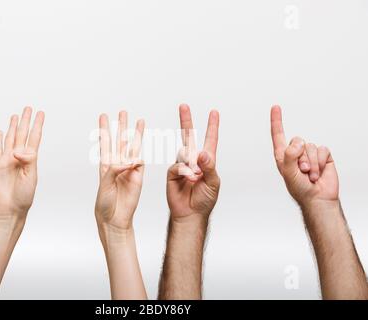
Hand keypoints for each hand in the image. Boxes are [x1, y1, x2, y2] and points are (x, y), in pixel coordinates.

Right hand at [0, 107, 44, 222]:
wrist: (10, 209)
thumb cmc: (24, 196)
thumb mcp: (31, 177)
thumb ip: (28, 161)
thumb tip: (18, 149)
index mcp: (30, 159)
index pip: (34, 137)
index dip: (37, 125)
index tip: (41, 113)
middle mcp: (19, 157)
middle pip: (22, 134)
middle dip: (26, 121)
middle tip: (28, 108)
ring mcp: (7, 160)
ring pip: (10, 139)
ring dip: (13, 127)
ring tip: (16, 116)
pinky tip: (1, 132)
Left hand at [95, 111, 144, 231]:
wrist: (115, 218)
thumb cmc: (105, 204)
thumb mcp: (104, 185)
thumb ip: (114, 170)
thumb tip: (128, 160)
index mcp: (105, 165)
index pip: (105, 143)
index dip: (104, 129)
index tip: (103, 116)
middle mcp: (117, 164)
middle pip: (120, 140)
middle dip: (121, 126)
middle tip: (123, 112)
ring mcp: (129, 169)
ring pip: (133, 147)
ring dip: (135, 134)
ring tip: (139, 120)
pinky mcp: (139, 176)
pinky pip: (141, 161)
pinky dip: (140, 154)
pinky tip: (140, 146)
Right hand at [167, 104, 219, 220]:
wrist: (190, 214)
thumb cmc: (205, 200)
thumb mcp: (213, 183)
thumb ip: (209, 167)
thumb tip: (202, 153)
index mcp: (207, 161)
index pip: (210, 140)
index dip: (212, 126)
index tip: (214, 112)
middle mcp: (193, 160)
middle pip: (189, 136)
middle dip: (186, 120)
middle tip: (183, 106)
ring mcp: (182, 165)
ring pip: (183, 152)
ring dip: (190, 162)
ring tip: (195, 177)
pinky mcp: (172, 172)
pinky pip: (177, 165)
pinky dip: (183, 171)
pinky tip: (187, 179)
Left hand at [270, 106, 338, 206]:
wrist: (317, 198)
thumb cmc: (299, 188)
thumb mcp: (288, 172)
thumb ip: (290, 155)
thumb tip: (299, 142)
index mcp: (283, 155)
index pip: (278, 135)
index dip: (277, 121)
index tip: (275, 107)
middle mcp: (296, 152)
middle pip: (297, 140)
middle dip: (300, 157)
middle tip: (301, 172)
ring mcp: (309, 154)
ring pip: (310, 146)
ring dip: (310, 163)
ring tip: (310, 176)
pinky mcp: (323, 156)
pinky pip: (322, 150)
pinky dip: (320, 162)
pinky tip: (319, 173)